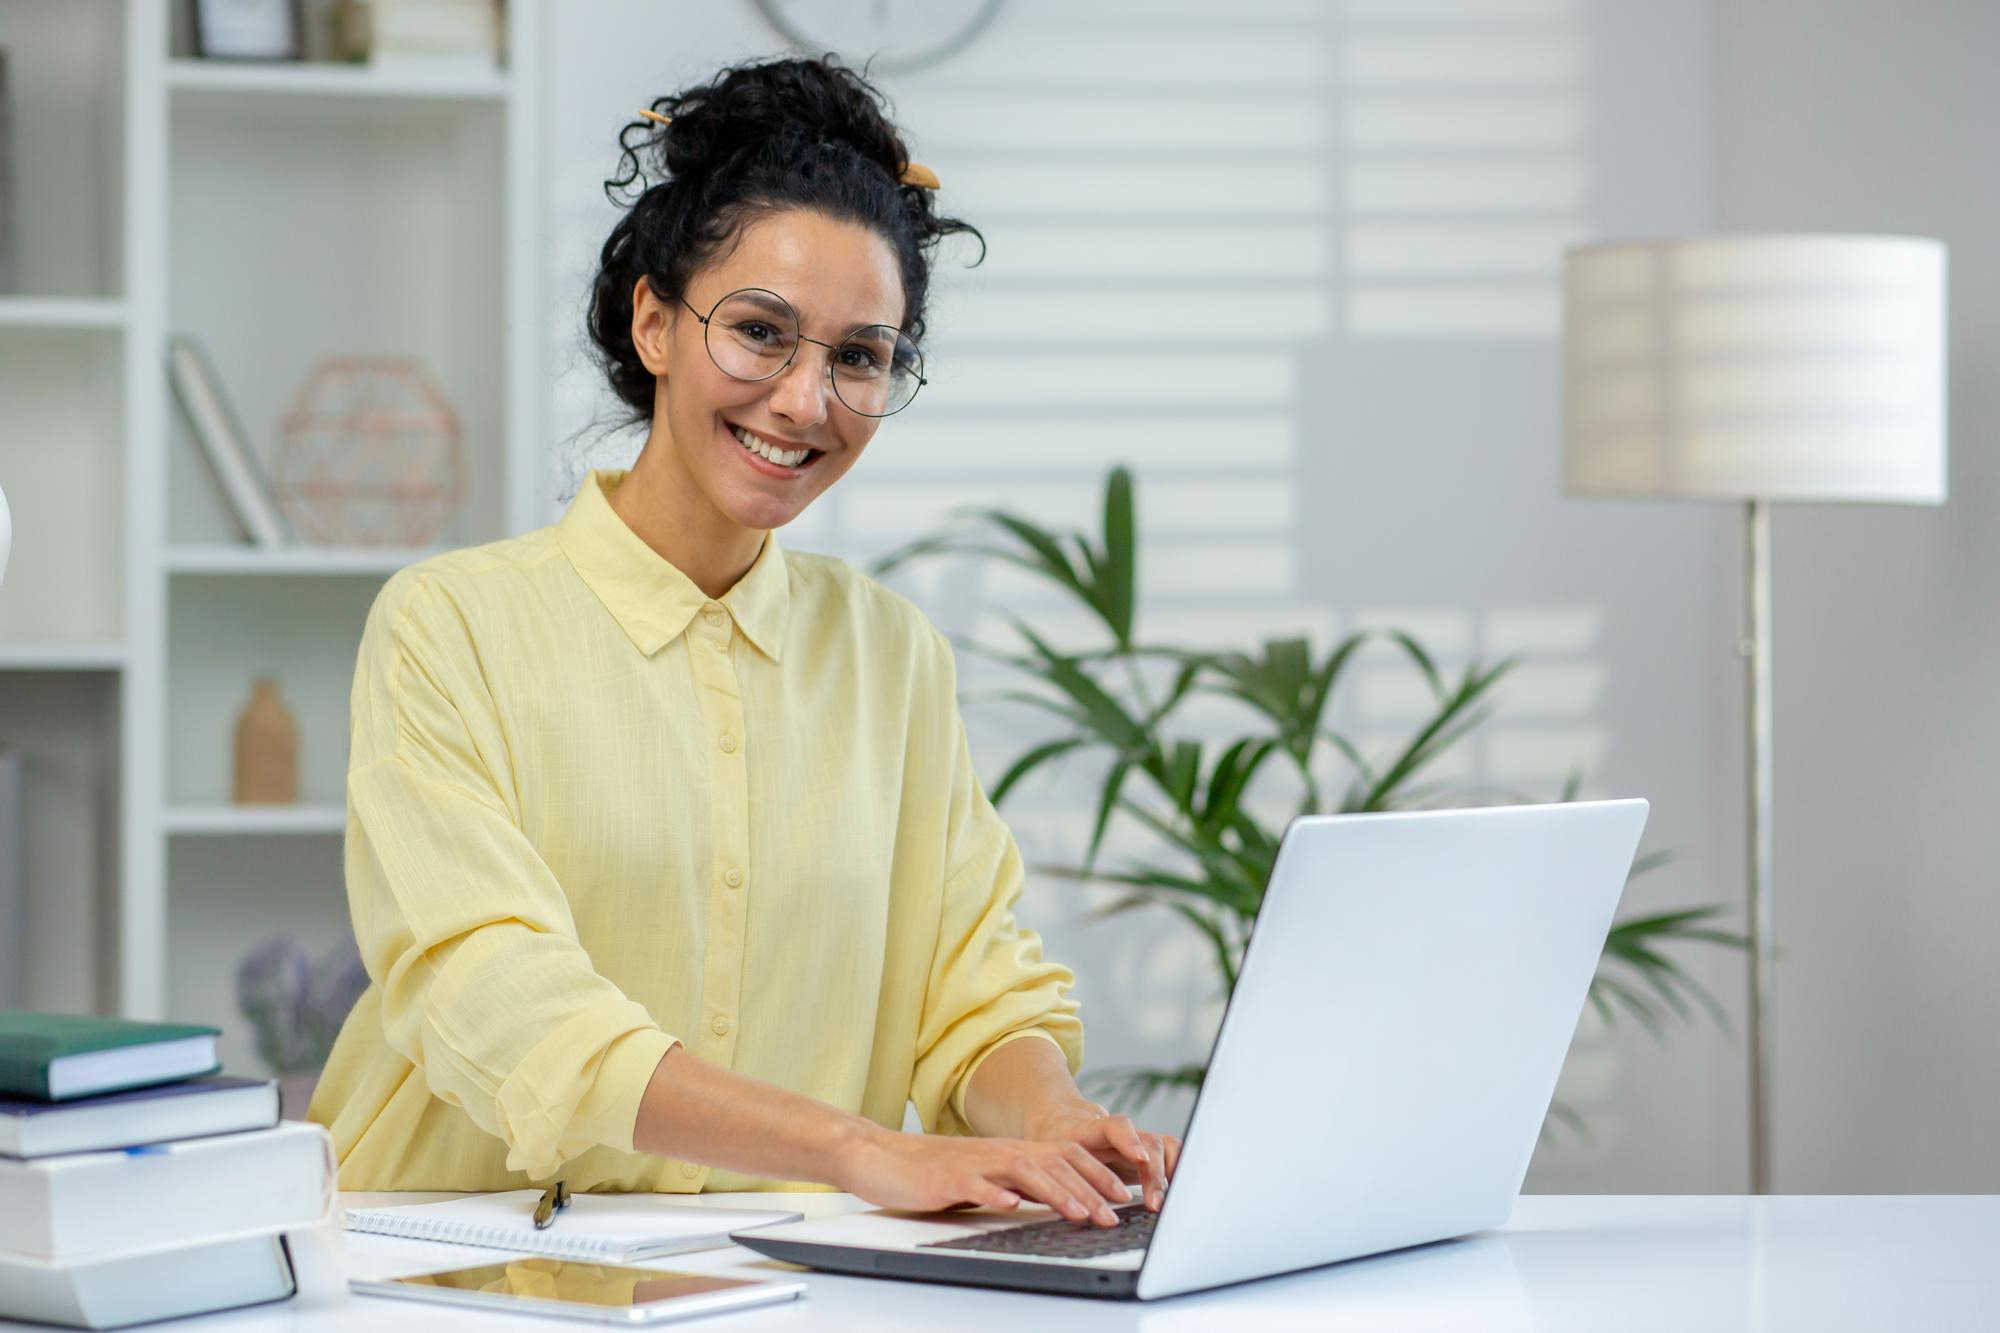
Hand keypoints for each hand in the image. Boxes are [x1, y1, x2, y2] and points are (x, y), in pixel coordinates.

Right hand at [833, 1122, 1134, 1226]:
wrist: (880, 1156)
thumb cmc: (931, 1172)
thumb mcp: (984, 1176)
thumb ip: (1017, 1184)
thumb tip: (1056, 1199)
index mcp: (1010, 1152)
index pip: (1064, 1158)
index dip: (1096, 1174)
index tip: (1123, 1195)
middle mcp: (999, 1152)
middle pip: (1053, 1164)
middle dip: (1089, 1188)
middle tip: (1115, 1212)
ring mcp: (975, 1163)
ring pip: (1024, 1172)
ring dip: (1056, 1193)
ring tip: (1080, 1212)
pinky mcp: (948, 1178)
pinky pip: (976, 1184)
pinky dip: (996, 1194)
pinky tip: (1012, 1206)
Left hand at [1022, 1101, 1179, 1212]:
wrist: (1057, 1119)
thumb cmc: (1046, 1141)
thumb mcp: (1038, 1155)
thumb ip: (1041, 1173)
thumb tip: (1031, 1198)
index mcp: (1087, 1128)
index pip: (1114, 1125)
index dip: (1128, 1139)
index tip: (1138, 1157)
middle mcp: (1116, 1131)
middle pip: (1145, 1141)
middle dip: (1153, 1173)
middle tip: (1153, 1204)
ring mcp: (1132, 1138)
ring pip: (1161, 1146)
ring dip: (1167, 1174)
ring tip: (1160, 1205)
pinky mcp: (1144, 1151)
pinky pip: (1169, 1154)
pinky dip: (1176, 1170)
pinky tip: (1176, 1194)